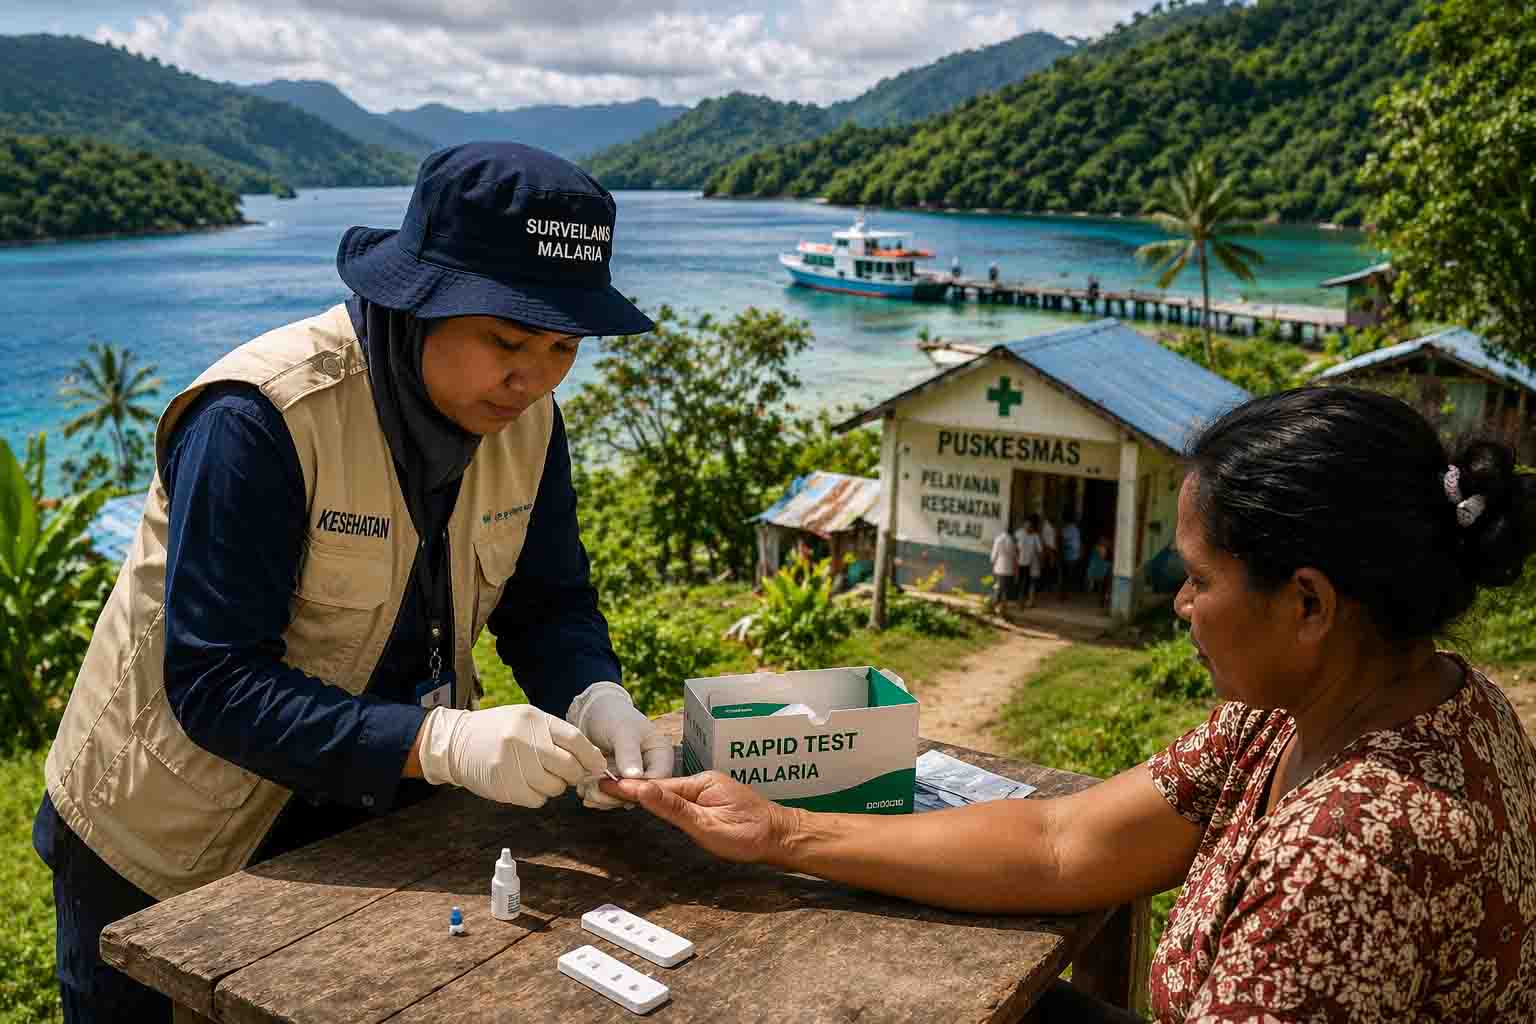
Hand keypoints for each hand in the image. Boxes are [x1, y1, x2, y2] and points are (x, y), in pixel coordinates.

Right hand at [416, 704, 606, 806]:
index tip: (597, 765)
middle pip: (568, 766)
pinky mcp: (503, 786)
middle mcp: (523, 740)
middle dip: (575, 774)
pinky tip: (527, 783)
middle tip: (570, 773)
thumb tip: (590, 758)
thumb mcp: (527, 720)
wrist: (457, 742)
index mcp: (533, 719)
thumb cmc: (499, 730)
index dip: (591, 756)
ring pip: (554, 787)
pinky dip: (538, 796)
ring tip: (541, 775)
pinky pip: (537, 800)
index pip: (574, 740)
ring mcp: (512, 764)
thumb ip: (556, 735)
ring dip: (555, 786)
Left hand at [566, 682, 672, 809]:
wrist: (594, 714)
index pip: (659, 779)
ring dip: (605, 798)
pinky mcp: (619, 783)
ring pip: (624, 799)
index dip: (641, 787)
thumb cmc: (613, 716)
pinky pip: (611, 797)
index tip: (619, 785)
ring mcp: (633, 778)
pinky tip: (586, 789)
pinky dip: (598, 796)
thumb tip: (635, 776)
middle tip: (597, 789)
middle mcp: (650, 769)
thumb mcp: (622, 731)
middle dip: (618, 795)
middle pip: (641, 794)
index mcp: (660, 754)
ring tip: (587, 789)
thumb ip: (629, 753)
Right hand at [605, 772, 797, 865]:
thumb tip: (644, 790)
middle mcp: (703, 782)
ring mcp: (710, 790)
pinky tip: (652, 799)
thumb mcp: (708, 826)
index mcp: (700, 784)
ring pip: (670, 791)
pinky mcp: (714, 799)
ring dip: (645, 791)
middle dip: (632, 787)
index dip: (628, 787)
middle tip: (602, 785)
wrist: (782, 837)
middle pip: (660, 786)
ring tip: (618, 790)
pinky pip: (681, 797)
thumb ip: (674, 809)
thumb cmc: (749, 836)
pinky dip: (662, 797)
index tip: (603, 782)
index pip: (656, 787)